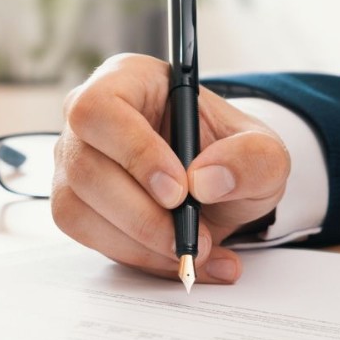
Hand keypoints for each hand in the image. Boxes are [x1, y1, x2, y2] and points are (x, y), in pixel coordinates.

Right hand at [52, 53, 289, 283]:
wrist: (221, 189)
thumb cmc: (231, 155)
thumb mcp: (265, 152)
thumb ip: (252, 158)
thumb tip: (206, 180)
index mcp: (128, 80)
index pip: (100, 108)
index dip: (134, 152)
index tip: (179, 191)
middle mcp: (90, 120)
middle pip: (85, 166)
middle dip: (142, 213)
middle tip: (192, 235)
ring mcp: (75, 163)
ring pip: (78, 209)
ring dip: (140, 242)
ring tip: (196, 249)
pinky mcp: (75, 205)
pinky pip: (91, 239)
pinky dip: (140, 257)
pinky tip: (181, 259)